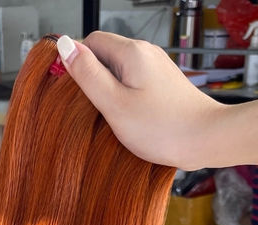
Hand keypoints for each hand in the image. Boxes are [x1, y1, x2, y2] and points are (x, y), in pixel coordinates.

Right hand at [55, 32, 223, 168]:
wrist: (204, 138)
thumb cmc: (160, 126)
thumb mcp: (113, 102)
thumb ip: (87, 74)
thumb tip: (65, 46)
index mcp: (132, 52)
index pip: (91, 41)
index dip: (75, 61)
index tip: (68, 88)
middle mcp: (145, 53)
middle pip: (105, 54)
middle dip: (89, 76)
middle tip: (85, 106)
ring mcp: (155, 68)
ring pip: (118, 69)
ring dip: (104, 87)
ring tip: (103, 114)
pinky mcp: (161, 83)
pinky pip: (131, 81)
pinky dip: (120, 95)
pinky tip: (121, 115)